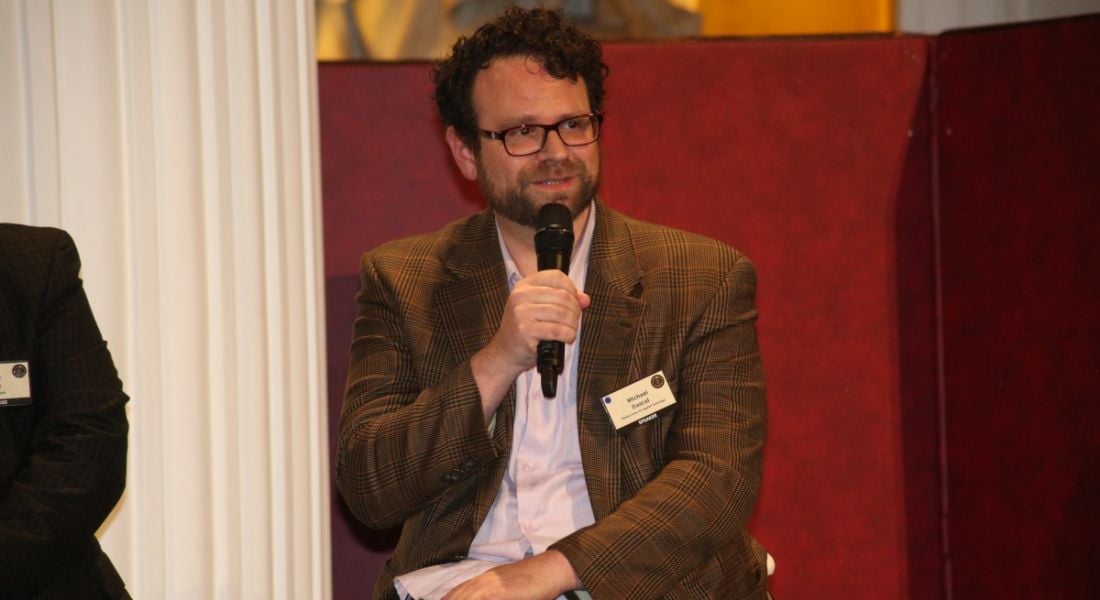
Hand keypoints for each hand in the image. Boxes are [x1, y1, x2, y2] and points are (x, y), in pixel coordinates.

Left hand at [441, 551, 579, 599]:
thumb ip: (496, 592)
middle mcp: (486, 580)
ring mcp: (492, 585)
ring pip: (467, 597)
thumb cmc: (535, 580)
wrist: (551, 568)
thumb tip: (490, 594)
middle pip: (459, 595)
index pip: (460, 591)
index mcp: (487, 578)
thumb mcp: (510, 586)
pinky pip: (483, 598)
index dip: (448, 598)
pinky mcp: (501, 592)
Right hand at [471, 270, 590, 415]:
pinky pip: (557, 330)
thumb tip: (585, 299)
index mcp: (524, 285)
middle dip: (575, 310)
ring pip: (562, 313)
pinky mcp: (525, 329)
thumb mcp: (541, 309)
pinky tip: (566, 338)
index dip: (571, 288)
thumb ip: (564, 301)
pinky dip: (568, 335)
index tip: (574, 301)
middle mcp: (520, 295)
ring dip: (572, 324)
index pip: (556, 276)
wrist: (505, 352)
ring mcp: (521, 312)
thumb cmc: (525, 330)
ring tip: (570, 330)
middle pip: (562, 295)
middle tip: (574, 320)